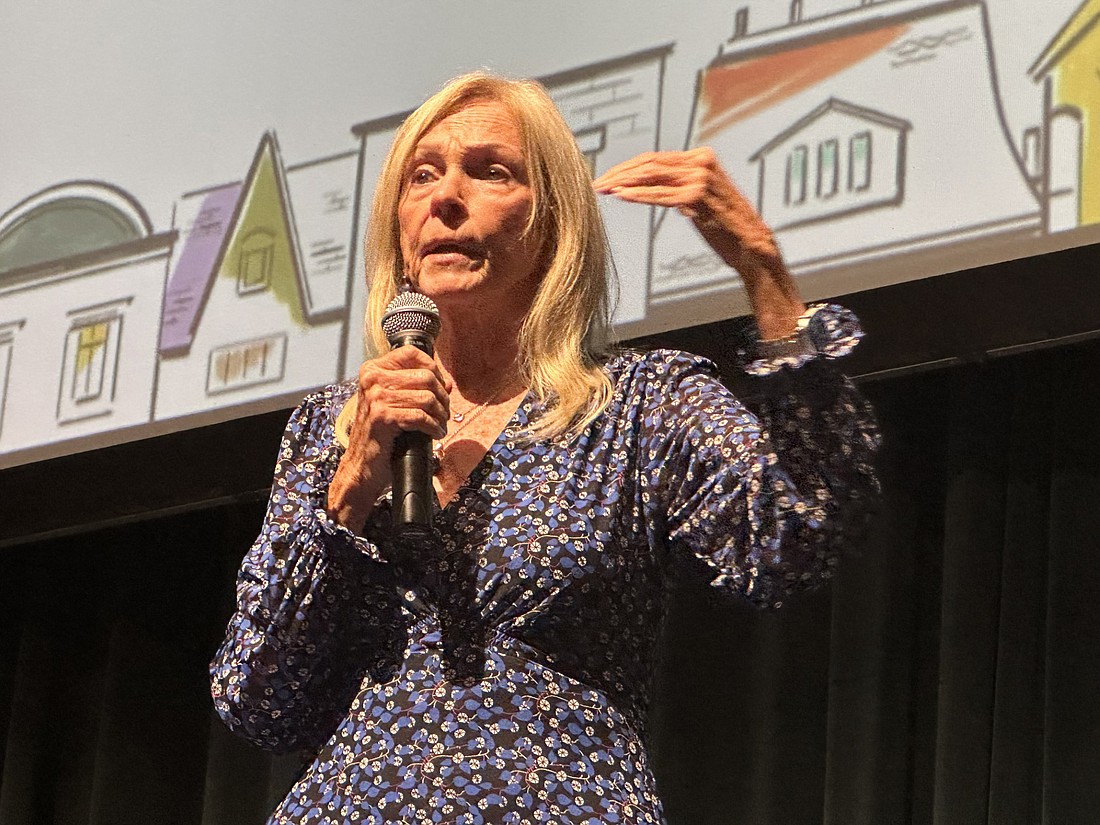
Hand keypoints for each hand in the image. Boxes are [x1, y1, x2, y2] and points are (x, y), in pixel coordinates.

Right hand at [326, 346, 451, 529]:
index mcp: (373, 370)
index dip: (434, 368)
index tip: (441, 387)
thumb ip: (417, 389)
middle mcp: (372, 379)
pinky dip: (434, 427)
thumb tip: (447, 383)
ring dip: (441, 415)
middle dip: (442, 397)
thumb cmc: (379, 435)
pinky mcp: (382, 417)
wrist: (361, 465)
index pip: (411, 354)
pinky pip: (421, 417)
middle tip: (445, 413)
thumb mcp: (394, 404)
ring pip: (427, 398)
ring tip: (441, 425)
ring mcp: (376, 397)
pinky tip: (435, 434)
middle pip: (426, 377)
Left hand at [593, 148, 803, 337]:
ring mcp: (700, 178)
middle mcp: (701, 163)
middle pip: (649, 163)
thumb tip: (651, 186)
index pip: (656, 159)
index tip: (608, 178)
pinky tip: (621, 196)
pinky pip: (660, 195)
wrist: (752, 245)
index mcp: (701, 158)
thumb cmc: (726, 227)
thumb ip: (679, 189)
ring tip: (604, 189)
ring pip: (651, 175)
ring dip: (623, 182)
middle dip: (620, 173)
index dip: (628, 168)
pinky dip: (638, 195)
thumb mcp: (699, 201)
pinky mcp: (697, 196)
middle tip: (599, 183)